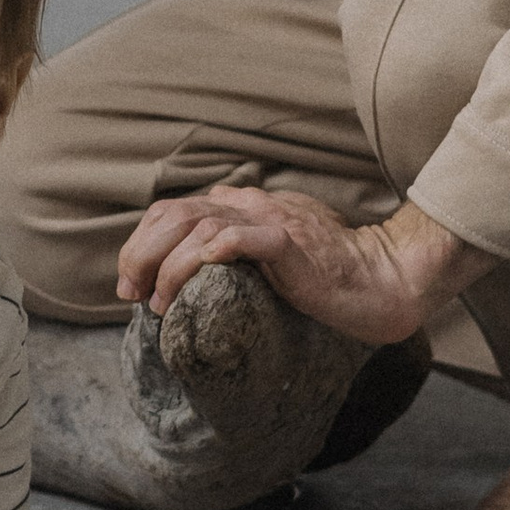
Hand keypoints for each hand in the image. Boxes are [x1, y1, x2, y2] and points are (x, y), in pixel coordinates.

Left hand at [116, 188, 478, 345]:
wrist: (380, 278)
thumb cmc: (325, 276)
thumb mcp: (267, 257)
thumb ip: (233, 250)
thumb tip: (187, 271)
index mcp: (241, 206)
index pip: (172, 210)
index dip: (140, 243)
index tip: (128, 284)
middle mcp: (251, 205)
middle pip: (175, 214)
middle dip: (141, 254)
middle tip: (130, 293)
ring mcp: (271, 221)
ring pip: (199, 226)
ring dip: (168, 266)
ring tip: (158, 303)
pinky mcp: (291, 243)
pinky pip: (241, 239)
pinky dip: (211, 254)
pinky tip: (195, 279)